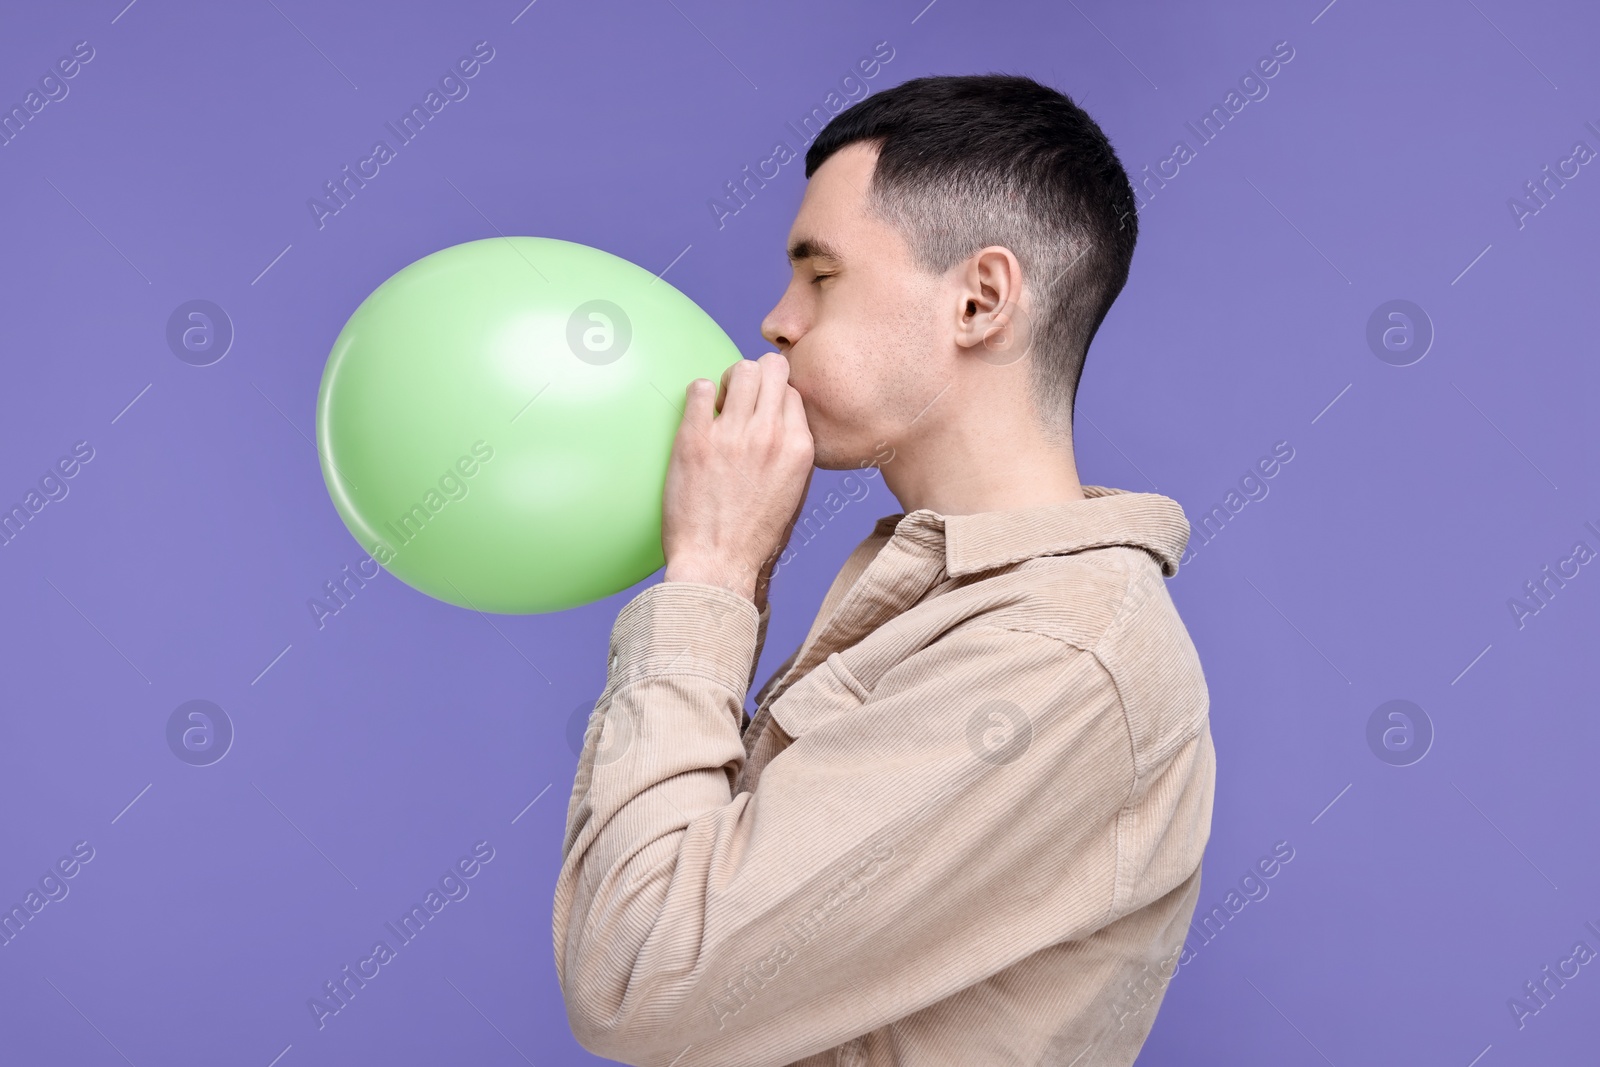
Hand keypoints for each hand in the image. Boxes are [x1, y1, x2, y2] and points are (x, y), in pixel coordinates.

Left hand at [662, 352, 814, 604]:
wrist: (717, 564)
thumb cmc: (754, 537)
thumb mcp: (793, 494)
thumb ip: (791, 454)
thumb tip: (780, 423)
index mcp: (799, 448)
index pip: (793, 391)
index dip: (774, 395)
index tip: (760, 410)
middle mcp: (770, 435)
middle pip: (771, 368)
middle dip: (755, 376)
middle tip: (738, 399)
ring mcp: (733, 435)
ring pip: (739, 370)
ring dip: (728, 381)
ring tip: (719, 405)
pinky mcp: (695, 439)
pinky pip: (699, 388)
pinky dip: (699, 395)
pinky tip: (699, 416)